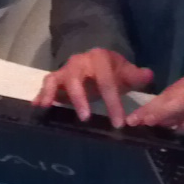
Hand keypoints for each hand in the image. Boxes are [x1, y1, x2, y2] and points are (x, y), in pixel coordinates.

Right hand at [34, 47, 153, 126]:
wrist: (96, 62)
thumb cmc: (112, 71)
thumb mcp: (125, 71)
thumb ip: (136, 75)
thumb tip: (148, 75)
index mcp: (99, 60)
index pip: (106, 81)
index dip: (112, 102)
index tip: (118, 123)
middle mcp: (78, 63)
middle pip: (75, 78)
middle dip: (79, 98)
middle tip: (85, 118)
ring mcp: (64, 71)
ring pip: (54, 79)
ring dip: (50, 93)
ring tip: (46, 106)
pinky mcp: (54, 80)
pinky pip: (44, 86)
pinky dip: (39, 95)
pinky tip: (36, 107)